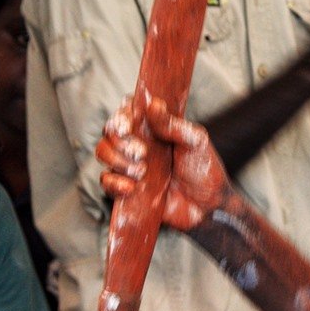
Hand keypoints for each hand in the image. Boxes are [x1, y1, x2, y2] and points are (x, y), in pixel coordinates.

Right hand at [96, 97, 232, 230]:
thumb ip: (173, 124)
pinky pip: (105, 181)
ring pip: (103, 152)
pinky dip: (114, 183)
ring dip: (117, 160)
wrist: (206, 206)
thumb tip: (153, 104)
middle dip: (120, 141)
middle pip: (109, 131)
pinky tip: (132, 188)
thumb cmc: (203, 169)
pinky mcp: (126, 188)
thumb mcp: (195, 141)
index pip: (126, 111)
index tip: (128, 126)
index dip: (121, 115)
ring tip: (141, 172)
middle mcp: (137, 142)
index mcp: (153, 127)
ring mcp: (130, 165)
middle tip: (142, 153)